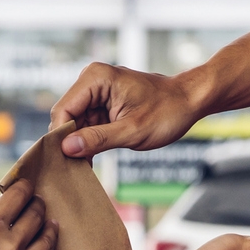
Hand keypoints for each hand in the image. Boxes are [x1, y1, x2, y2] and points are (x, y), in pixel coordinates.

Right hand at [0, 180, 81, 249]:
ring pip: (48, 242)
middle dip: (38, 206)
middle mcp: (10, 245)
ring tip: (53, 225)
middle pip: (36, 216)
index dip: (25, 187)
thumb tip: (3, 207)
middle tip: (39, 204)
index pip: (18, 196)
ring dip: (52, 230)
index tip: (27, 186)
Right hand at [49, 63, 205, 158]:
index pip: (63, 110)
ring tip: (81, 169)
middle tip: (72, 171)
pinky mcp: (101, 104)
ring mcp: (95, 92)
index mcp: (96, 78)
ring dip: (77, 145)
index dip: (60, 137)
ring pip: (74, 124)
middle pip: (66, 117)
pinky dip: (87, 142)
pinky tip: (89, 161)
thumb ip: (98, 139)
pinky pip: (85, 125)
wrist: (189, 102)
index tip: (62, 163)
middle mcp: (91, 80)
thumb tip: (67, 148)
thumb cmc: (167, 112)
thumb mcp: (132, 131)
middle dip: (68, 143)